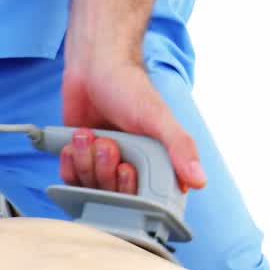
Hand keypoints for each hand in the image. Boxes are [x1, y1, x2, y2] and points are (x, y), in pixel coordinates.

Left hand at [61, 54, 205, 192]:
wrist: (93, 67)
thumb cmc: (130, 89)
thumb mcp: (158, 117)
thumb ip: (179, 147)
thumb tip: (198, 181)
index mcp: (154, 165)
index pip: (142, 202)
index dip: (129, 189)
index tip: (126, 166)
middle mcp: (130, 169)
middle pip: (112, 197)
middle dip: (105, 169)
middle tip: (107, 142)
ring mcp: (102, 166)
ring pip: (89, 187)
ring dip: (85, 160)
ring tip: (90, 134)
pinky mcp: (80, 159)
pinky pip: (71, 179)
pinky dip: (70, 162)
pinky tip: (76, 141)